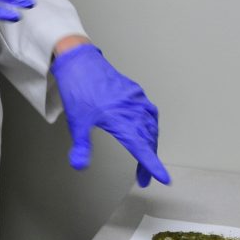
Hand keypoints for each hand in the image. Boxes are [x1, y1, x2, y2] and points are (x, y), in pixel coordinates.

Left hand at [50, 44, 169, 186]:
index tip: (163, 178)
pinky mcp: (135, 92)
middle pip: (148, 139)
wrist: (79, 60)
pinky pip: (149, 113)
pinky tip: (147, 131)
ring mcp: (136, 99)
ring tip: (146, 158)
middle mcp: (132, 108)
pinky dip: (150, 127)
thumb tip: (80, 166)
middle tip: (144, 178)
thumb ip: (81, 146)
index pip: (140, 147)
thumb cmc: (78, 88)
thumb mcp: (76, 121)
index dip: (152, 164)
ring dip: (151, 143)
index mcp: (119, 118)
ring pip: (151, 126)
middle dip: (149, 160)